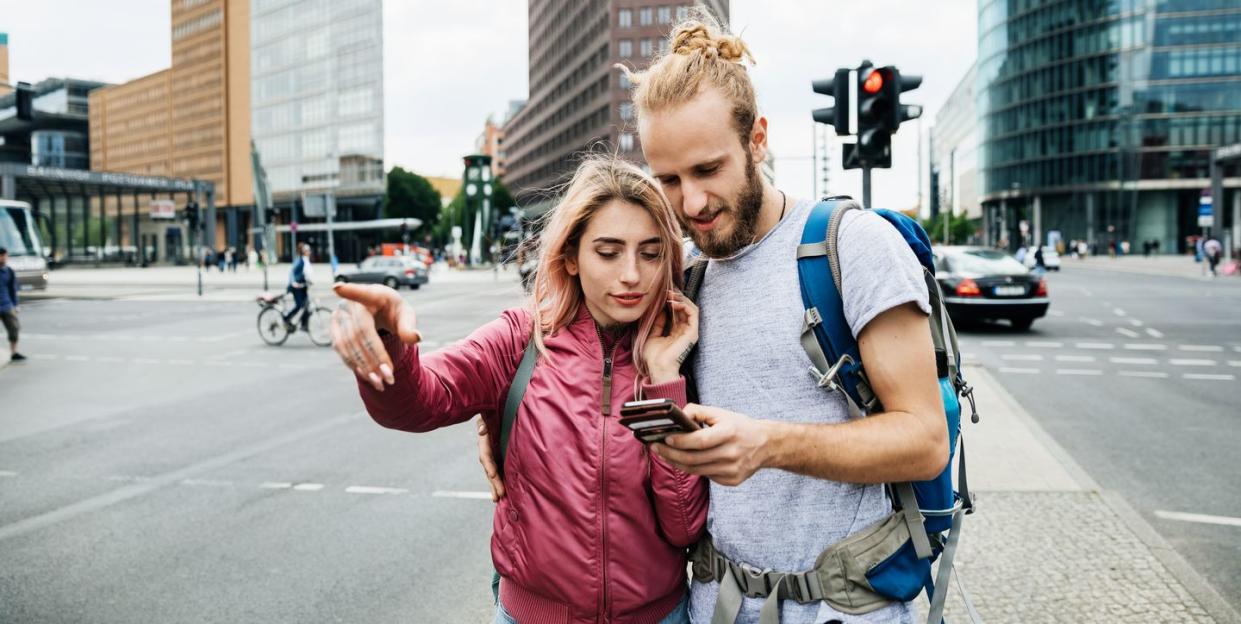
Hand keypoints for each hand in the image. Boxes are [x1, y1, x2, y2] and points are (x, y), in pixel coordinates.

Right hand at [330, 282, 420, 391]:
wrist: (377, 312)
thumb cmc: (393, 311)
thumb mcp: (405, 315)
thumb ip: (408, 326)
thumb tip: (415, 338)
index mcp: (374, 295)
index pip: (362, 293)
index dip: (350, 290)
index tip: (337, 288)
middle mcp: (352, 304)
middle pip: (360, 332)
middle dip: (374, 357)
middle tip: (388, 378)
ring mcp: (340, 316)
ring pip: (348, 344)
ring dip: (363, 366)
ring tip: (380, 383)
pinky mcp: (335, 330)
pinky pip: (341, 349)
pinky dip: (354, 364)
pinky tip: (367, 377)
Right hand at [476, 417, 505, 500]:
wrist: (493, 412)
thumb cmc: (491, 414)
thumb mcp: (487, 416)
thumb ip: (484, 423)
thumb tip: (482, 430)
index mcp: (484, 442)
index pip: (485, 456)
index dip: (489, 465)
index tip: (493, 475)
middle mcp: (487, 451)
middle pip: (489, 469)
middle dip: (494, 482)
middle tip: (499, 495)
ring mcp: (492, 455)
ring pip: (492, 473)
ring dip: (495, 485)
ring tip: (498, 498)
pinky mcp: (498, 457)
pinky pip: (499, 471)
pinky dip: (500, 481)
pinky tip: (502, 492)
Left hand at [642, 290, 698, 383]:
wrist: (658, 368)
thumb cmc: (654, 356)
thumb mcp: (652, 334)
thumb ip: (658, 322)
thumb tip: (660, 309)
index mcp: (676, 332)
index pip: (677, 312)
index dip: (671, 301)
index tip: (662, 294)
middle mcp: (685, 331)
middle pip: (685, 308)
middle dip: (676, 297)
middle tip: (666, 291)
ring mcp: (690, 332)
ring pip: (691, 308)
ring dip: (681, 299)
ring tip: (669, 295)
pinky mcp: (692, 332)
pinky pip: (693, 313)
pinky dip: (684, 305)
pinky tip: (673, 303)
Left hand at [651, 404, 770, 486]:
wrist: (765, 445)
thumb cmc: (739, 427)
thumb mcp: (721, 413)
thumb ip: (698, 411)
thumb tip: (677, 416)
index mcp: (730, 433)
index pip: (700, 440)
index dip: (680, 441)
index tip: (664, 438)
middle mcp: (732, 453)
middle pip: (694, 459)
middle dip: (670, 453)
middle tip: (655, 448)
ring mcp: (732, 470)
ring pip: (696, 470)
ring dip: (676, 463)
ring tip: (663, 454)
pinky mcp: (732, 480)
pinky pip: (705, 475)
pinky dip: (692, 468)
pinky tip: (683, 461)